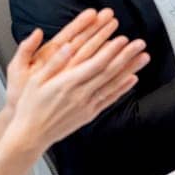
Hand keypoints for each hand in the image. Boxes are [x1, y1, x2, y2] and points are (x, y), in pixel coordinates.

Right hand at [5, 27, 148, 153]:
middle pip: (109, 72)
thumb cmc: (30, 107)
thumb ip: (54, 62)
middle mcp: (80, 94)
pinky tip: (132, 79)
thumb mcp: (35, 80)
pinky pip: (109, 99)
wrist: (31, 135)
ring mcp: (87, 105)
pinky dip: (122, 89)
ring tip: (143, 58)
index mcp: (67, 83)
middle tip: (140, 44)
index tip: (122, 39)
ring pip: (113, 84)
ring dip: (130, 70)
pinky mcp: (89, 114)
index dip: (111, 51)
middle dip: (126, 56)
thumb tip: (68, 46)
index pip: (95, 64)